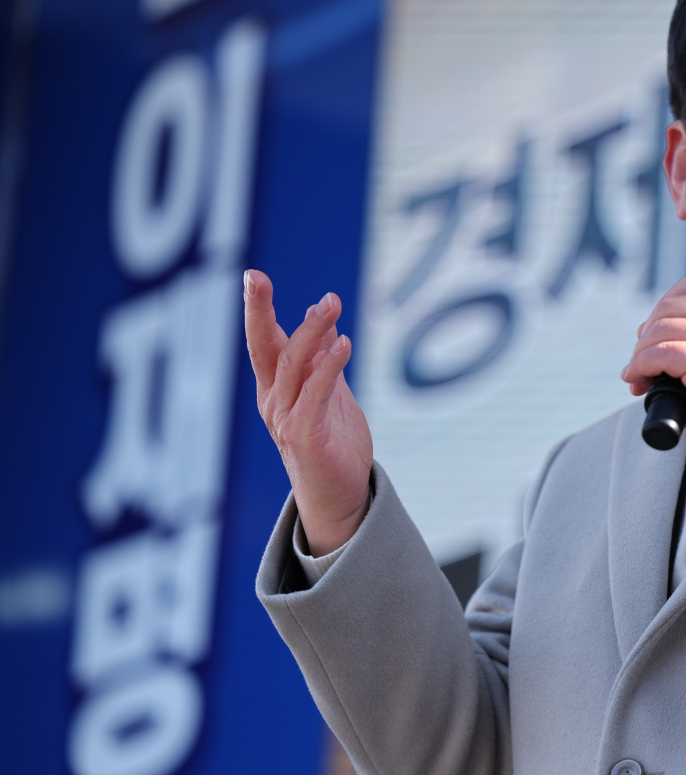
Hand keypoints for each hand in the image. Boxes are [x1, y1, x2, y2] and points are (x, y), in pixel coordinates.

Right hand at [244, 269, 372, 555]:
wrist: (341, 499)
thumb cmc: (334, 447)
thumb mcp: (331, 394)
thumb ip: (325, 360)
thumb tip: (325, 319)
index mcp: (277, 390)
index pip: (264, 342)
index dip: (258, 309)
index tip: (253, 275)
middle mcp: (274, 402)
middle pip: (264, 349)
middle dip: (258, 312)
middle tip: (257, 277)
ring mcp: (286, 421)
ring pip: (292, 367)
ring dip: (311, 332)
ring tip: (329, 303)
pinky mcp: (305, 439)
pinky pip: (315, 397)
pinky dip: (328, 368)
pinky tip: (344, 345)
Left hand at [621, 276, 685, 467]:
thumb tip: (648, 327)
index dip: (660, 312)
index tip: (651, 340)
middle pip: (668, 307)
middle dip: (646, 335)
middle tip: (641, 364)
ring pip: (659, 330)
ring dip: (639, 355)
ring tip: (640, 377)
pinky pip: (659, 354)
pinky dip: (640, 367)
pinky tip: (638, 382)